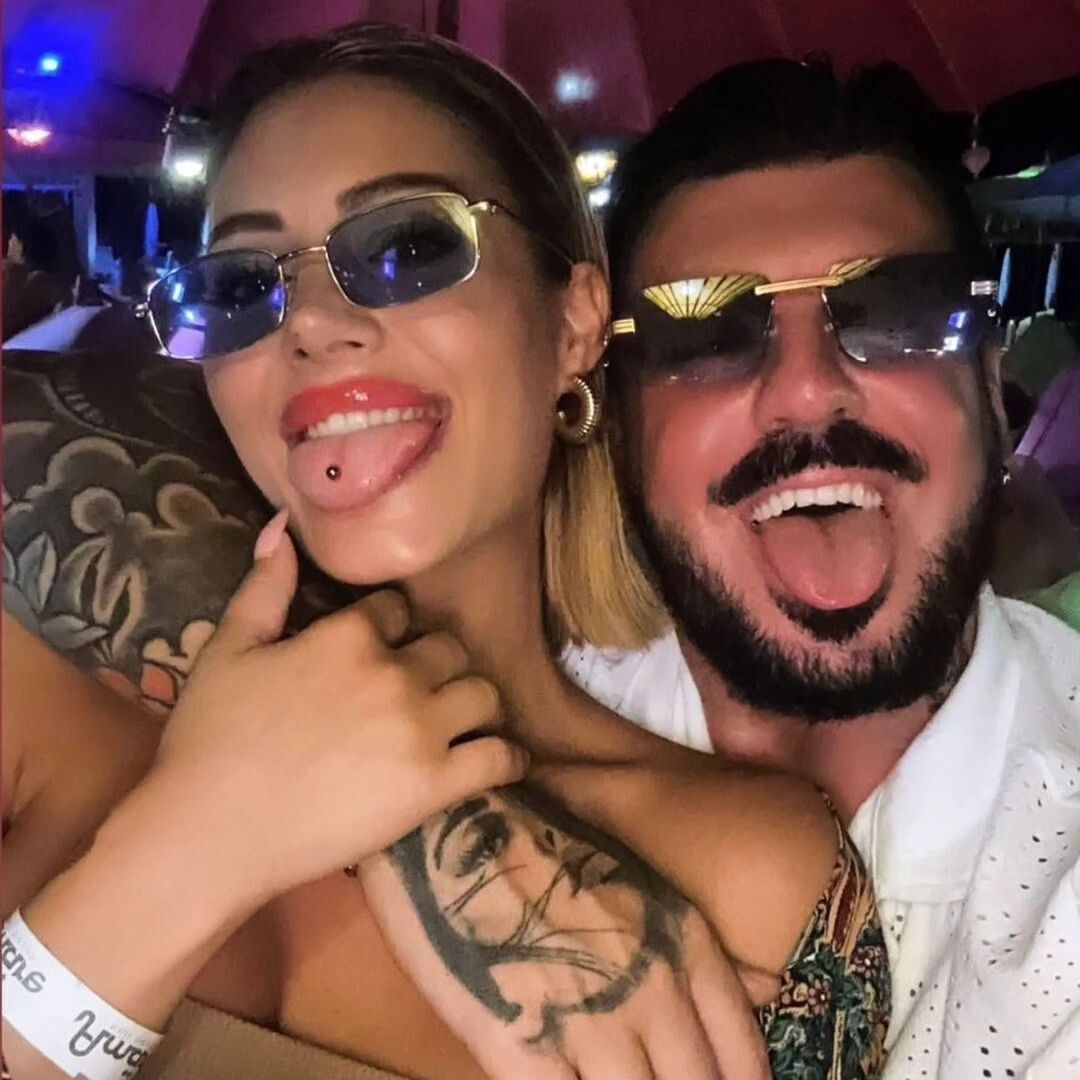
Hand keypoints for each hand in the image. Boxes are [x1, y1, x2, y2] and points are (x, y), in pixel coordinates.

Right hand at [147, 511, 528, 904]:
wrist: (208, 833)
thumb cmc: (208, 739)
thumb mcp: (226, 648)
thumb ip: (265, 586)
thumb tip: (283, 527)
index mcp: (348, 635)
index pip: (396, 609)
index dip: (389, 627)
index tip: (381, 648)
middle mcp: (395, 673)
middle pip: (449, 648)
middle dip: (437, 663)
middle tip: (420, 689)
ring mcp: (420, 729)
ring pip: (484, 694)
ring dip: (474, 703)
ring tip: (460, 719)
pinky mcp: (434, 785)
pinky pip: (498, 757)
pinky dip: (508, 757)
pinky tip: (502, 759)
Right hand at [358, 785, 768, 1078]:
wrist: (462, 821)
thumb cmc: (548, 845)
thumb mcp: (641, 881)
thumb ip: (699, 948)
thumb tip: (769, 990)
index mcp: (683, 947)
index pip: (740, 1056)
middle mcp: (649, 990)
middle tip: (651, 1077)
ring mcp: (586, 1021)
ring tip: (604, 1078)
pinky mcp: (519, 1044)